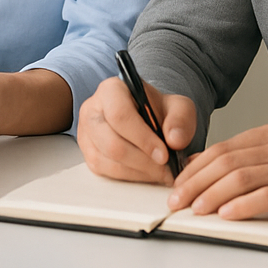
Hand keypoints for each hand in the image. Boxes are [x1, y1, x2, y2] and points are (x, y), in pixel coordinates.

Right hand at [77, 76, 195, 184]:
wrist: (147, 118)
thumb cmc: (158, 110)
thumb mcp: (178, 107)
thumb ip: (181, 120)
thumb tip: (175, 141)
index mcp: (111, 90)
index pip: (120, 116)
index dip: (142, 139)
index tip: (164, 155)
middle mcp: (92, 110)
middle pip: (111, 143)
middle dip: (143, 161)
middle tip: (166, 168)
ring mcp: (87, 133)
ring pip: (108, 161)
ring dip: (138, 172)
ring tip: (160, 172)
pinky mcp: (88, 153)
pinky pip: (106, 172)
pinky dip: (131, 176)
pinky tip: (147, 172)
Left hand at [165, 123, 267, 219]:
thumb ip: (250, 154)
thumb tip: (204, 165)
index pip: (222, 148)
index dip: (194, 167)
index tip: (176, 184)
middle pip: (227, 162)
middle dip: (196, 182)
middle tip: (177, 200)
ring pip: (243, 177)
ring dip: (213, 195)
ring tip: (196, 210)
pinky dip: (244, 205)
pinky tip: (228, 214)